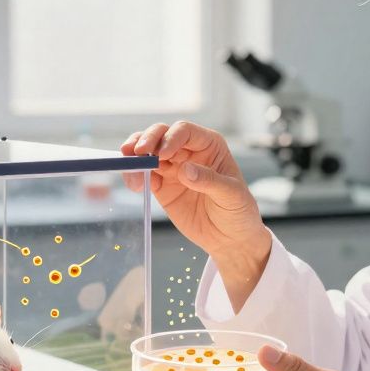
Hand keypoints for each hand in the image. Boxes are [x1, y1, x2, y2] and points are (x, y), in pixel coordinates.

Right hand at [122, 121, 271, 304]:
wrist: (230, 239)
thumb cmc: (239, 211)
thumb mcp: (231, 195)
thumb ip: (210, 181)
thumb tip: (185, 170)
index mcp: (209, 145)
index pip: (185, 131)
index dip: (171, 138)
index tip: (162, 154)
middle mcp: (188, 151)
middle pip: (161, 135)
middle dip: (147, 141)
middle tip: (137, 153)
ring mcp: (173, 168)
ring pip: (147, 152)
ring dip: (135, 156)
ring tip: (130, 168)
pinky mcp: (162, 186)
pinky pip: (144, 175)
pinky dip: (135, 176)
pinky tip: (136, 184)